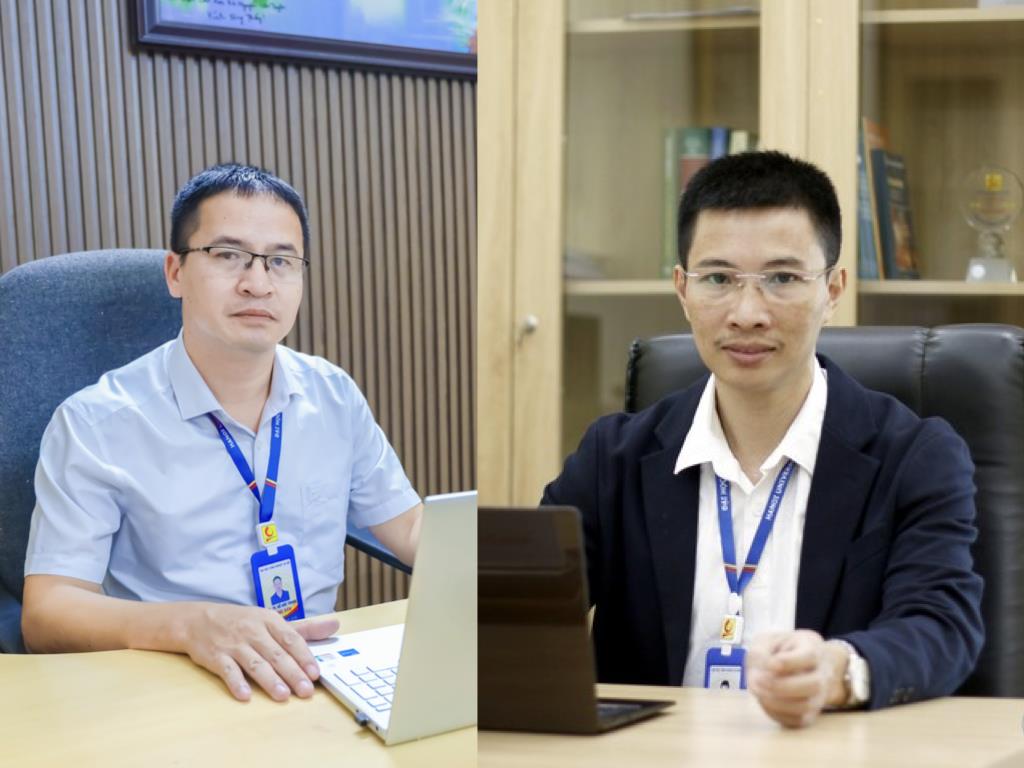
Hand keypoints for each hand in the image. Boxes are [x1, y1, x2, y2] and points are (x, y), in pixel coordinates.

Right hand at [177, 603, 339, 701]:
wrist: (198, 620)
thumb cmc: (241, 622)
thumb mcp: (271, 620)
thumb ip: (304, 628)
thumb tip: (335, 625)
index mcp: (269, 621)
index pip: (291, 639)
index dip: (304, 656)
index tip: (315, 673)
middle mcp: (253, 631)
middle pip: (276, 654)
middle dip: (292, 673)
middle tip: (305, 690)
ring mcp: (234, 644)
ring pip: (255, 663)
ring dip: (269, 680)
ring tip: (282, 696)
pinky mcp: (215, 657)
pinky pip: (227, 670)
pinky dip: (236, 682)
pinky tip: (245, 695)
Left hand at [744, 629, 846, 727]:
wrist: (798, 664)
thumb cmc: (779, 650)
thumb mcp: (767, 641)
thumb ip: (760, 652)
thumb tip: (758, 675)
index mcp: (812, 647)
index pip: (809, 656)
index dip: (788, 662)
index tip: (769, 664)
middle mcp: (822, 673)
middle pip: (813, 684)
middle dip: (782, 686)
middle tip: (759, 680)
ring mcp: (819, 695)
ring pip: (806, 706)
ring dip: (777, 702)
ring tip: (758, 691)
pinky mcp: (811, 713)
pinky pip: (798, 720)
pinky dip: (778, 714)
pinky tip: (764, 700)